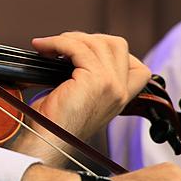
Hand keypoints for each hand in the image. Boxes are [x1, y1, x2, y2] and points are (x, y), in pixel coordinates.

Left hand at [10, 32, 150, 164]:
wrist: (45, 142)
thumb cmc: (52, 124)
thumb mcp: (78, 97)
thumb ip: (85, 77)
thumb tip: (67, 51)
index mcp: (119, 97)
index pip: (137, 66)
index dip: (110, 51)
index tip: (81, 51)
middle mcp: (120, 91)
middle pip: (118, 45)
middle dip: (87, 38)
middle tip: (62, 46)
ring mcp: (112, 86)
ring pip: (99, 42)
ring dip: (69, 38)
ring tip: (49, 46)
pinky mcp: (96, 81)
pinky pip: (78, 48)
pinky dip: (57, 42)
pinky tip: (43, 48)